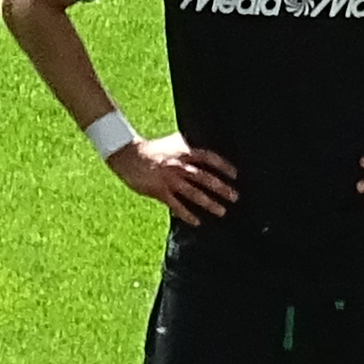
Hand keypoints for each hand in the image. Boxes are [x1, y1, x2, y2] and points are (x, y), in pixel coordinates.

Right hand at [113, 133, 240, 223]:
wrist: (128, 155)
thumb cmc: (152, 149)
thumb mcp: (173, 142)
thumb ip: (188, 145)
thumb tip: (205, 146)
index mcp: (183, 151)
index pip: (208, 158)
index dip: (223, 166)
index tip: (235, 175)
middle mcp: (179, 165)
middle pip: (204, 177)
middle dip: (221, 188)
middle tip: (235, 197)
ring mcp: (169, 179)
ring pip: (193, 193)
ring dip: (209, 203)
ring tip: (222, 211)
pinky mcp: (159, 191)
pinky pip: (176, 205)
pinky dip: (186, 214)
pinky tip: (197, 222)